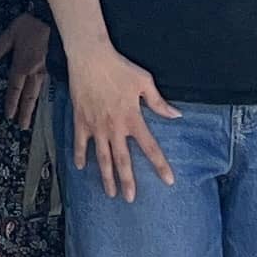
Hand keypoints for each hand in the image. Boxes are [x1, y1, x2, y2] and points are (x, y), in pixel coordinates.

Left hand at [0, 12, 50, 125]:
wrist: (55, 19)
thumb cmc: (31, 24)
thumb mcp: (10, 33)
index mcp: (22, 65)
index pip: (15, 88)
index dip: (11, 102)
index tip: (9, 116)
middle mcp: (34, 72)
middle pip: (29, 96)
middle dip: (25, 112)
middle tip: (22, 127)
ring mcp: (46, 70)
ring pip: (39, 92)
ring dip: (34, 107)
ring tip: (31, 120)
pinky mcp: (55, 67)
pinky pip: (47, 85)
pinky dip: (44, 96)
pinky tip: (44, 102)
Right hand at [62, 42, 176, 197]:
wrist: (90, 58)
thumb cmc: (119, 68)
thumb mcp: (144, 82)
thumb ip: (159, 102)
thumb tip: (176, 115)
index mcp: (133, 119)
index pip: (150, 147)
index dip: (160, 165)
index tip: (168, 181)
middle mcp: (114, 127)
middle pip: (122, 160)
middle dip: (128, 181)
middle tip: (131, 199)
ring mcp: (96, 126)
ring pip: (102, 157)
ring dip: (106, 176)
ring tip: (110, 193)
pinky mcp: (81, 120)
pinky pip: (80, 143)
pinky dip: (80, 155)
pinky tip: (79, 167)